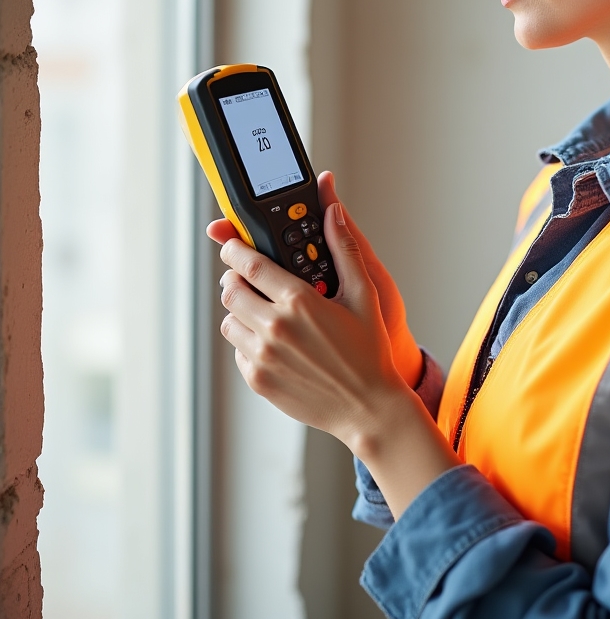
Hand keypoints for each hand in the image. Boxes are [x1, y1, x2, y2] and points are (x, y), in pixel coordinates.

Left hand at [216, 202, 457, 516]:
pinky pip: (238, 350)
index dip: (235, 249)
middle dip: (236, 278)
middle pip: (230, 290)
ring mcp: (263, 356)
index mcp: (299, 301)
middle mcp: (275, 328)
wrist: (367, 406)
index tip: (232, 244)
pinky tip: (274, 341)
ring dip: (240, 310)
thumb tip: (334, 212)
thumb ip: (344, 248)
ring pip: (230, 320)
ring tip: (264, 311)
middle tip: (249, 277)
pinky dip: (249, 341)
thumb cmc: (370, 350)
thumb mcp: (363, 294)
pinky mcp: (257, 380)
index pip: (249, 263)